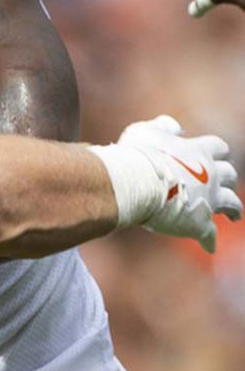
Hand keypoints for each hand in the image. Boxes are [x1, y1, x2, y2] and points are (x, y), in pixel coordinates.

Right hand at [117, 115, 242, 251]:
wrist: (136, 182)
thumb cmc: (137, 154)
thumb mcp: (145, 131)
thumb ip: (162, 126)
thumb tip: (173, 125)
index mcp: (199, 151)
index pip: (218, 148)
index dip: (215, 152)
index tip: (213, 155)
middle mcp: (211, 175)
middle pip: (230, 174)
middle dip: (227, 178)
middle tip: (223, 183)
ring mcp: (209, 199)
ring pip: (232, 203)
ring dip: (233, 209)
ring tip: (234, 216)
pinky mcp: (200, 223)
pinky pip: (209, 234)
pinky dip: (209, 240)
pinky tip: (209, 246)